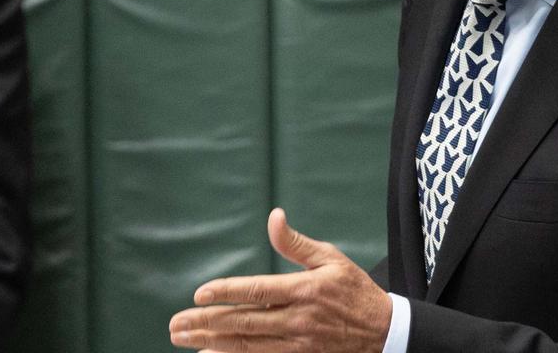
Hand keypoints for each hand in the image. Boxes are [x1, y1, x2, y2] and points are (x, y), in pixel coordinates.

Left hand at [169, 208, 391, 352]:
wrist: (382, 331)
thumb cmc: (354, 289)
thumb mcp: (330, 258)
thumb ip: (296, 243)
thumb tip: (274, 217)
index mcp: (306, 290)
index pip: (258, 291)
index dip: (227, 293)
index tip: (199, 294)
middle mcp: (299, 320)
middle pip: (244, 323)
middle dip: (206, 323)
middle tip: (175, 324)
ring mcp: (298, 344)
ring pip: (247, 346)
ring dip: (211, 343)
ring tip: (183, 339)